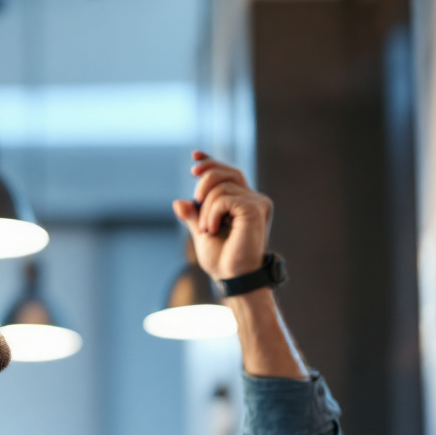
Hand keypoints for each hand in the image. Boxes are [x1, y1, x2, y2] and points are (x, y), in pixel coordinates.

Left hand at [171, 151, 272, 280]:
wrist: (233, 278)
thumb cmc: (221, 260)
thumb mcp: (201, 232)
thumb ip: (194, 215)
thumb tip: (178, 202)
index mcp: (243, 203)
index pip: (228, 173)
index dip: (211, 161)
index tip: (194, 157)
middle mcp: (254, 200)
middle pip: (227, 172)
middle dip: (205, 178)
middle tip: (195, 199)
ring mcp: (257, 203)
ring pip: (221, 186)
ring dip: (205, 207)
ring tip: (206, 229)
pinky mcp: (256, 208)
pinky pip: (224, 198)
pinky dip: (211, 213)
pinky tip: (212, 229)